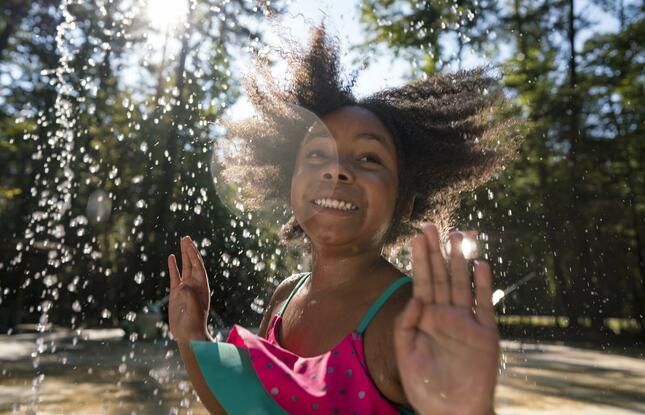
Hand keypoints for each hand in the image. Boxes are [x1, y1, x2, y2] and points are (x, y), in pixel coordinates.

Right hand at [168, 236, 211, 342]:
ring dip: (183, 255)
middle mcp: (195, 285)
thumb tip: (183, 285)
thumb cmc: (194, 324)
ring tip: (182, 241)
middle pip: (193, 263)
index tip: (190, 245)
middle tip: (186, 237)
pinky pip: (175, 276)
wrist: (189, 335)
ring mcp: (185, 288)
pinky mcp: (176, 293)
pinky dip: (173, 267)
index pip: (198, 267)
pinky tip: (171, 257)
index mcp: (202, 287)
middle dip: (190, 250)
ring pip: (185, 267)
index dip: (194, 255)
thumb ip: (190, 297)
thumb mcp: (193, 310)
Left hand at [394, 223, 499, 414]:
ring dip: (460, 260)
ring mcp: (466, 322)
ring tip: (458, 235)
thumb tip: (416, 297)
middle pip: (441, 276)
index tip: (416, 236)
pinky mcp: (485, 333)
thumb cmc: (425, 387)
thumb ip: (407, 324)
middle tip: (432, 226)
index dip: (420, 259)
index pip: (422, 281)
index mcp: (425, 318)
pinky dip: (483, 285)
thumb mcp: (406, 354)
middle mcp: (445, 315)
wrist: (452, 411)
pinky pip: (484, 304)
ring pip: (462, 284)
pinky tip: (480, 264)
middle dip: (437, 251)